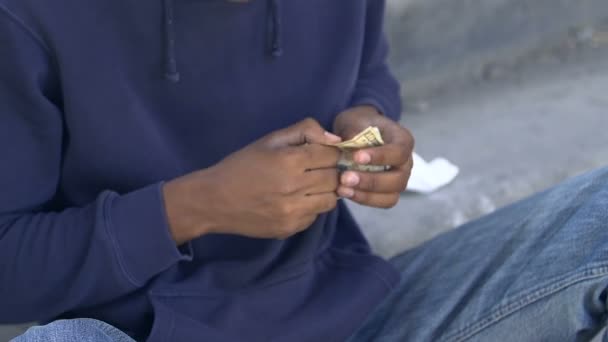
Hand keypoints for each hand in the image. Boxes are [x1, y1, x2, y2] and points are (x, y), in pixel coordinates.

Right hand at [163, 118, 342, 243]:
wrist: (214, 200)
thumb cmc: (242, 165)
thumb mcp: (270, 140)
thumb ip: (304, 131)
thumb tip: (335, 140)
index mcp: (290, 161)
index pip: (332, 155)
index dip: (331, 152)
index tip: (324, 154)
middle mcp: (295, 188)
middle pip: (335, 178)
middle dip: (330, 171)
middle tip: (317, 170)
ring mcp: (293, 212)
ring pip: (331, 200)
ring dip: (325, 191)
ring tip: (308, 186)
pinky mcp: (290, 228)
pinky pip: (315, 216)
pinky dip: (311, 207)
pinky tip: (295, 201)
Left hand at [333, 105, 413, 207]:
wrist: (357, 132)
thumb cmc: (358, 125)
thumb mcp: (354, 121)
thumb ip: (352, 132)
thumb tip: (347, 145)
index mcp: (403, 140)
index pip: (399, 152)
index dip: (380, 157)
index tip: (356, 157)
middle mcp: (406, 163)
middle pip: (398, 179)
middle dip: (371, 181)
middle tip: (345, 178)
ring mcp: (399, 179)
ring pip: (391, 196)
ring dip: (366, 195)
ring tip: (342, 188)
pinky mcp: (388, 192)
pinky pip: (381, 202)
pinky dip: (363, 199)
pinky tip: (345, 192)